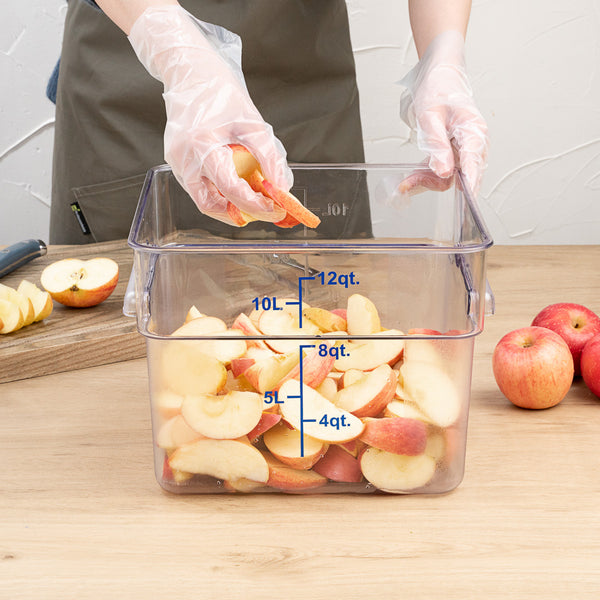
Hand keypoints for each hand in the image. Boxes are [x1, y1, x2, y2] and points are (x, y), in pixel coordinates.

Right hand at [128, 6, 288, 224]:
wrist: (190, 72)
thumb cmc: (221, 91)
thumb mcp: (253, 122)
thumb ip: (269, 157)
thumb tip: (281, 187)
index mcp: (201, 143)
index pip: (230, 188)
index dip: (255, 204)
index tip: (276, 209)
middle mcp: (183, 157)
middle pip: (210, 204)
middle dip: (240, 213)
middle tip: (265, 211)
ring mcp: (176, 161)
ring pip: (203, 200)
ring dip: (229, 206)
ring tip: (254, 200)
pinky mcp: (176, 162)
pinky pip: (199, 188)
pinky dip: (219, 193)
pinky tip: (238, 188)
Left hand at [400, 30, 488, 195]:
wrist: (438, 74)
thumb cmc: (438, 88)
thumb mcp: (431, 115)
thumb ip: (438, 145)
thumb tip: (445, 171)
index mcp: (474, 132)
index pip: (474, 164)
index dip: (469, 183)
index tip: (464, 200)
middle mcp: (472, 144)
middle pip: (459, 175)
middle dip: (433, 182)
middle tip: (407, 184)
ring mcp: (463, 150)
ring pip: (449, 176)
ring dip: (426, 181)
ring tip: (404, 183)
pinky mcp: (452, 153)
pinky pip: (441, 170)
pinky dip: (425, 175)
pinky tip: (410, 178)